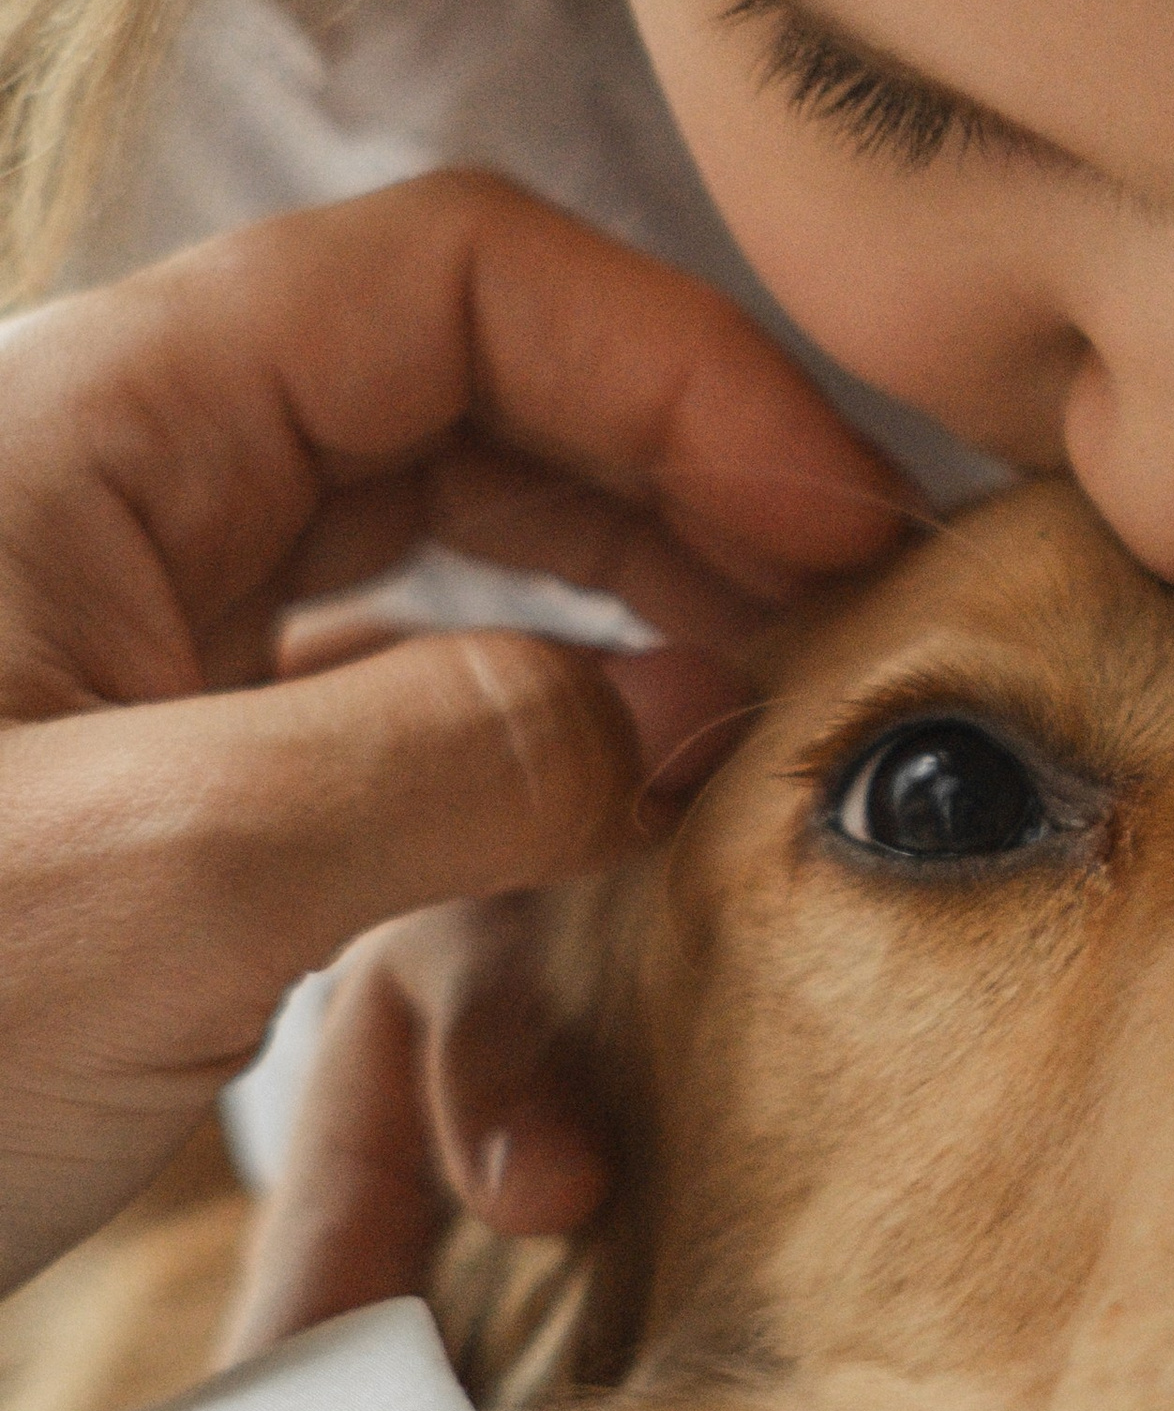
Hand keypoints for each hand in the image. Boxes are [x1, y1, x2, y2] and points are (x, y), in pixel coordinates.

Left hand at [0, 172, 907, 1295]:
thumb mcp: (149, 882)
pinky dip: (480, 941)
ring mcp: (129, 693)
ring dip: (596, 776)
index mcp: (89, 430)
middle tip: (842, 664)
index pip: (455, 280)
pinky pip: (369, 832)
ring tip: (709, 897)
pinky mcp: (145, 853)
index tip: (847, 526)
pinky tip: (523, 1130)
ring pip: (442, 641)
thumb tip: (668, 719)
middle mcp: (115, 525)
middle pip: (476, 431)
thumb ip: (448, 754)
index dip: (682, 371)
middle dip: (679, 544)